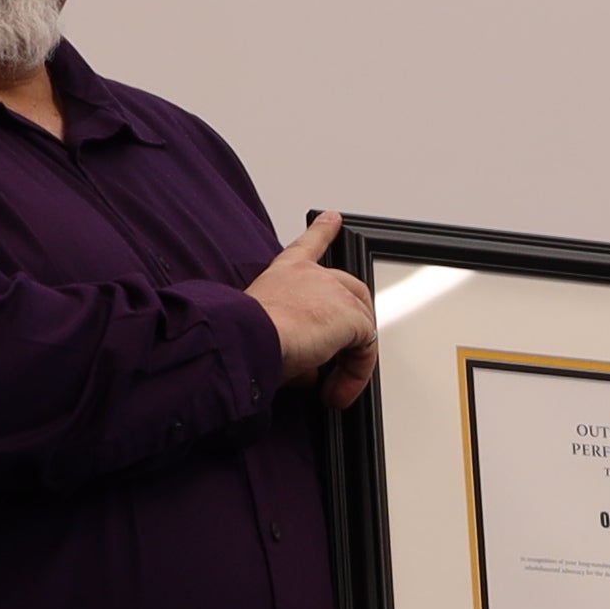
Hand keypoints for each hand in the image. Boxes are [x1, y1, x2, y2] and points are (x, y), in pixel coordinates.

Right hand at [250, 209, 375, 397]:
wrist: (246, 337)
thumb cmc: (243, 338)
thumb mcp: (267, 338)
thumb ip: (294, 346)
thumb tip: (309, 371)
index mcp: (285, 273)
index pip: (308, 244)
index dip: (322, 231)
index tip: (333, 218)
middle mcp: (312, 276)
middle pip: (351, 291)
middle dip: (353, 326)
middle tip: (342, 362)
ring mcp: (335, 293)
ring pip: (362, 323)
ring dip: (351, 362)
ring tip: (333, 388)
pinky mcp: (351, 316)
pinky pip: (366, 348)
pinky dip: (356, 374)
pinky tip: (337, 390)